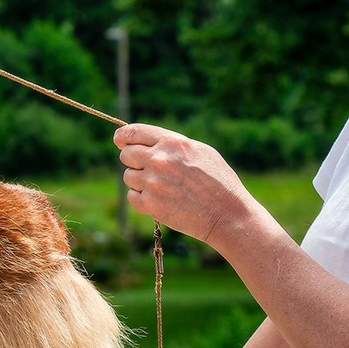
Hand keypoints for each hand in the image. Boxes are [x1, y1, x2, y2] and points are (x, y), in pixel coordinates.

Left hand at [113, 123, 256, 248]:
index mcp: (172, 143)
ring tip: (162, 187)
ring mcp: (153, 183)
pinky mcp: (151, 204)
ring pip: (128, 176)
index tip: (120, 140)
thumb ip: (171, 144)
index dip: (123, 137)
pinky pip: (132, 197)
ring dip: (139, 181)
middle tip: (149, 169)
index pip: (133, 132)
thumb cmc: (219, 182)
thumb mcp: (200, 151)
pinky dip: (141, 199)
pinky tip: (160, 200)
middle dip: (134, 160)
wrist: (228, 215)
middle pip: (126, 155)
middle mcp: (159, 160)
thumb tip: (146, 141)